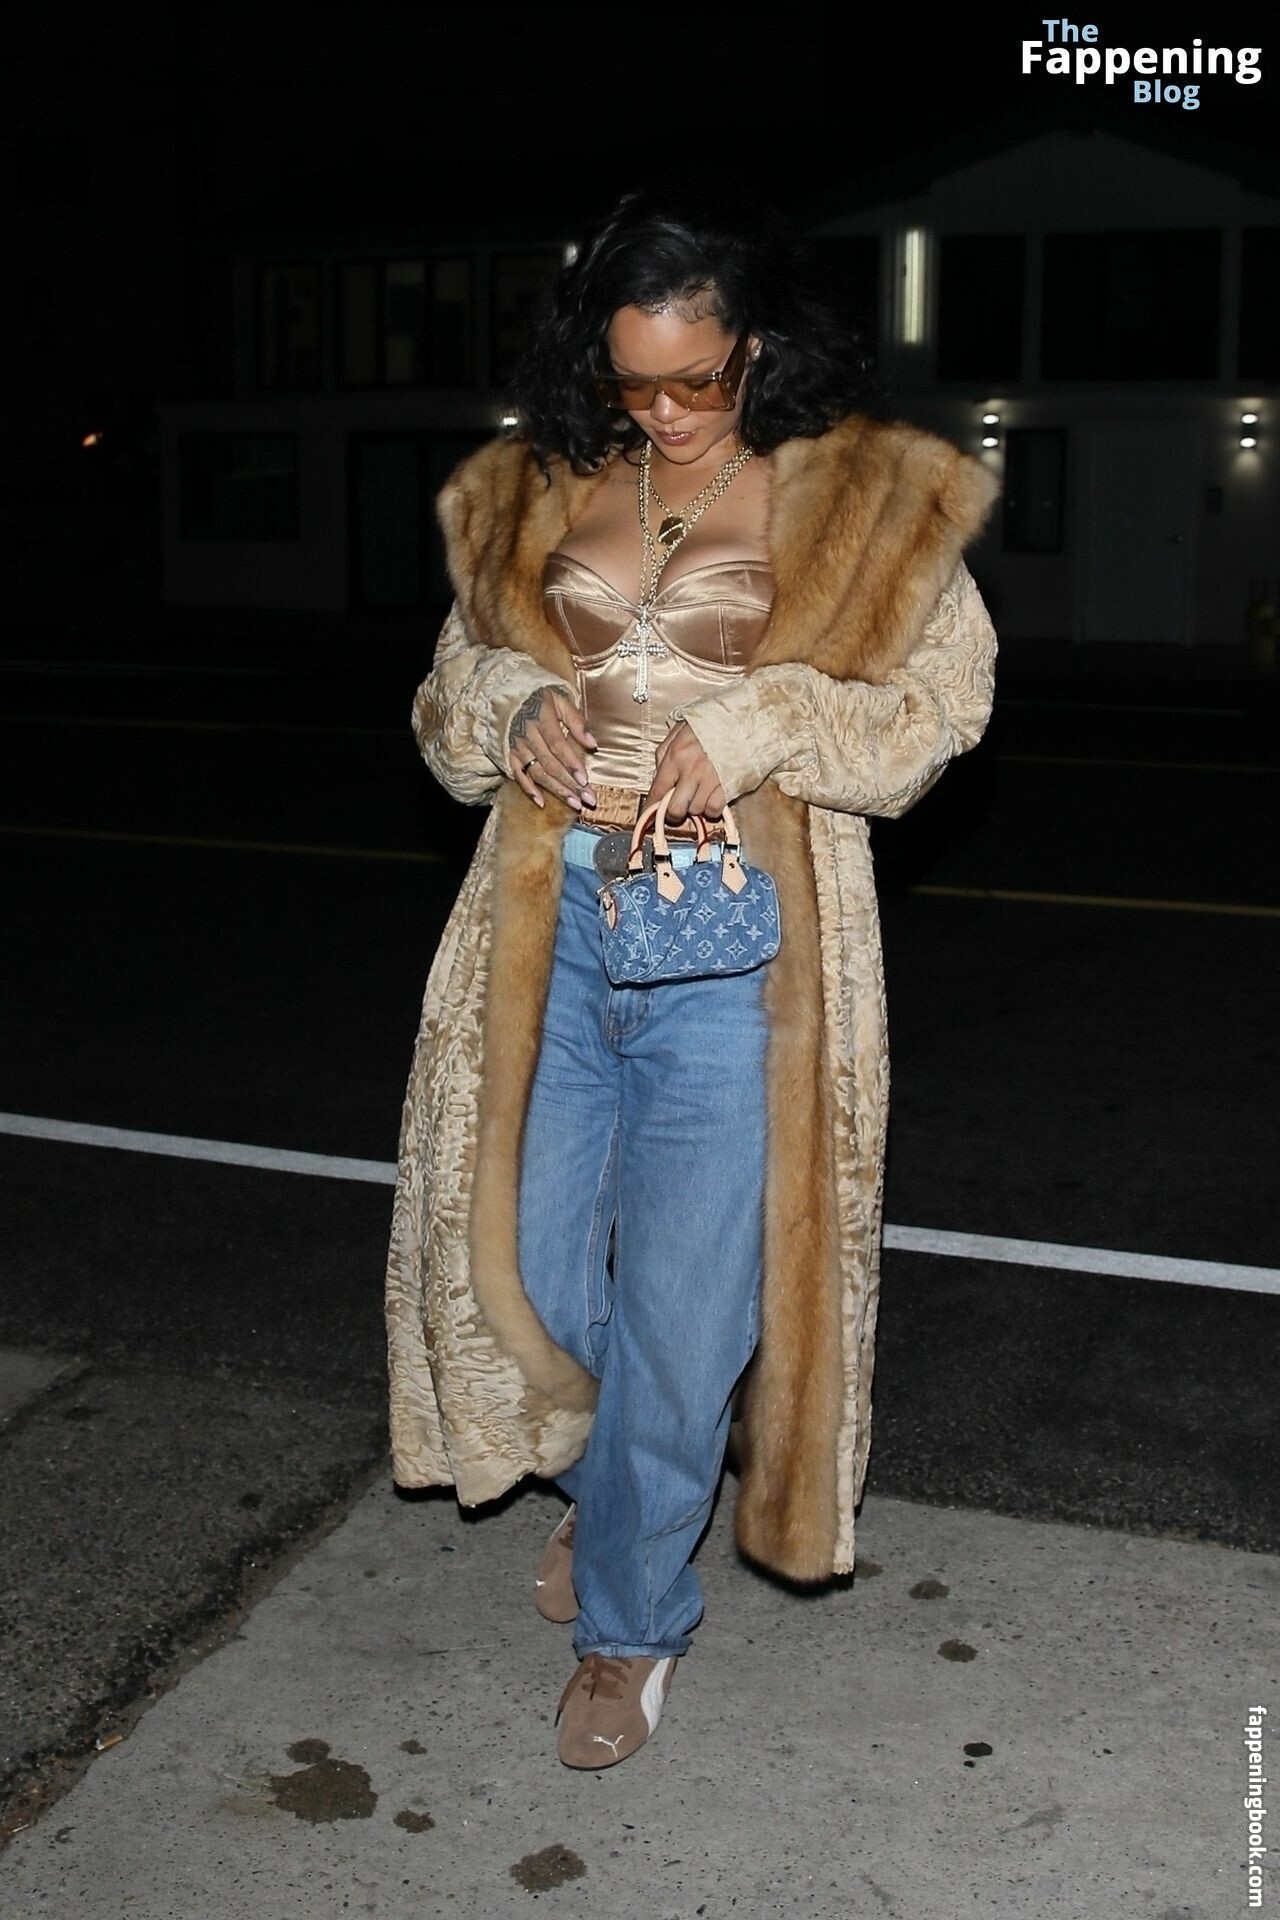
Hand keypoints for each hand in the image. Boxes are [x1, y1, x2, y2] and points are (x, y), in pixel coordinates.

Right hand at [508, 686, 597, 810]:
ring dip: (556, 790)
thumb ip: (576, 720)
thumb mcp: (559, 699)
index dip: (572, 763)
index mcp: (541, 719)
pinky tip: (542, 803)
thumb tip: (592, 743)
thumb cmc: (538, 698)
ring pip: (538, 773)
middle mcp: (527, 736)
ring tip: (574, 804)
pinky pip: (518, 775)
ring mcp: (517, 747)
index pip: (558, 745)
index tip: (585, 780)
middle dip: (570, 784)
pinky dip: (529, 790)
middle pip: (550, 764)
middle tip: (588, 800)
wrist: (504, 695)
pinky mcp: (509, 755)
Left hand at [644, 720, 725, 823]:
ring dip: (695, 807)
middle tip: (677, 806)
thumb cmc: (710, 723)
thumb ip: (664, 754)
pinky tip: (712, 798)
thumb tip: (658, 779)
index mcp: (676, 755)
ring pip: (696, 810)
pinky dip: (712, 809)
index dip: (651, 808)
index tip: (649, 816)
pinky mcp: (729, 785)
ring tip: (699, 794)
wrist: (742, 717)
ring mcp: (712, 779)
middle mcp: (692, 770)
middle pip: (676, 809)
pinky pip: (715, 809)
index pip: (657, 790)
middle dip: (674, 813)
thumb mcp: (679, 731)